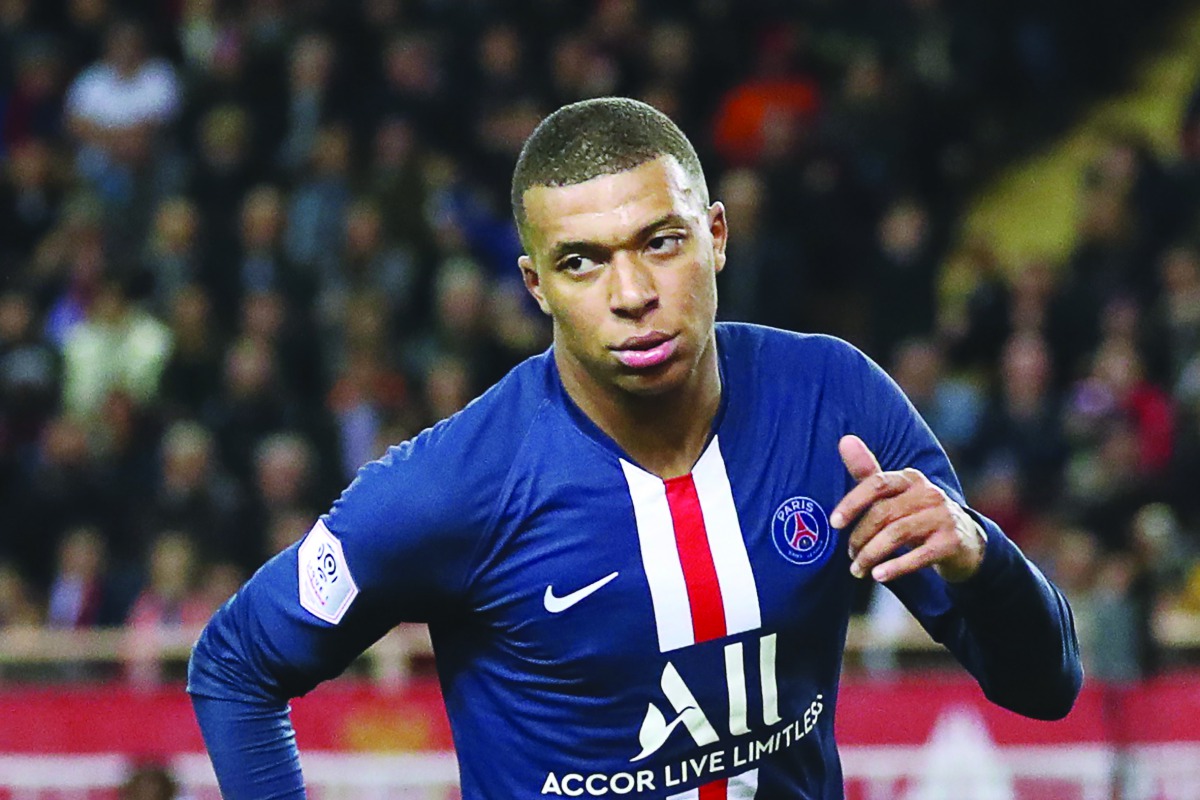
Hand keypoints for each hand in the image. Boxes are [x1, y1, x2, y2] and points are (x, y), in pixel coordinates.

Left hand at [830, 434, 985, 582]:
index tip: (834, 523)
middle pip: (883, 512)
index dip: (852, 503)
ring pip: (897, 534)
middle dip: (860, 537)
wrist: (965, 541)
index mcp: (911, 478)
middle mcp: (929, 493)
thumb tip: (844, 439)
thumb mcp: (894, 494)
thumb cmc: (918, 514)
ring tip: (858, 569)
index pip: (876, 483)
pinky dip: (895, 567)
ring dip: (871, 555)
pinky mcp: (952, 542)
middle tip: (849, 555)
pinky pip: (919, 556)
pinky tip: (878, 576)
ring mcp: (943, 517)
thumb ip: (868, 471)